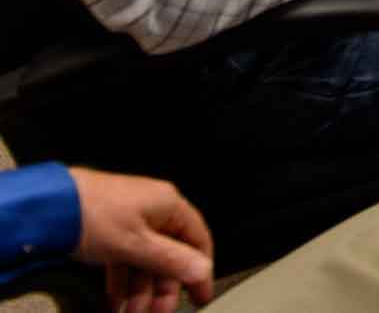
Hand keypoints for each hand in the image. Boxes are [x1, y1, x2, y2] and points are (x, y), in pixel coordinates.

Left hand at [69, 167, 214, 312]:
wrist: (47, 207)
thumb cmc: (92, 213)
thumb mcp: (136, 244)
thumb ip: (171, 259)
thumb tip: (202, 269)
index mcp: (168, 205)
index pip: (197, 240)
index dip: (200, 270)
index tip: (199, 296)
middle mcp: (153, 211)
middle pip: (169, 256)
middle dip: (162, 289)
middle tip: (157, 312)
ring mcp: (130, 221)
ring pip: (144, 262)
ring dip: (139, 291)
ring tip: (130, 312)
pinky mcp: (109, 231)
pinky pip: (124, 260)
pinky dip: (121, 282)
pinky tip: (115, 301)